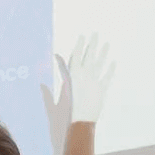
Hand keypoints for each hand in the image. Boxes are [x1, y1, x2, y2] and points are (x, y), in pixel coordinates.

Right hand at [42, 34, 115, 154]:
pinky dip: (111, 69)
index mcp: (73, 75)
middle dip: (93, 44)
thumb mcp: (55, 100)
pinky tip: (114, 62)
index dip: (79, 45)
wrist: (81, 121)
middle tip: (96, 34)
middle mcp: (84, 75)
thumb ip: (48, 91)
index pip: (76, 56)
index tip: (82, 36)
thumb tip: (41, 84)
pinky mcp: (102, 89)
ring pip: (100, 64)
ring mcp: (94, 81)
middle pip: (89, 56)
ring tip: (107, 43)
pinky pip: (107, 77)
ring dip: (103, 53)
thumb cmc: (66, 112)